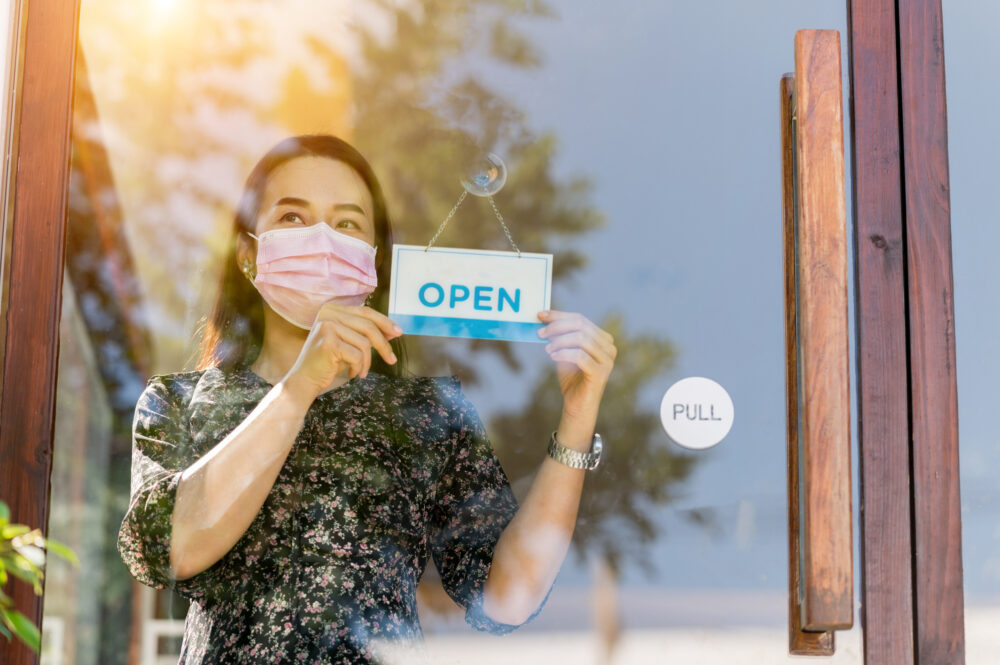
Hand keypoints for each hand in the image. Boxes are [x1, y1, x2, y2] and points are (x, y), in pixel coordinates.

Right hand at [283, 304, 401, 400]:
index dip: (385, 322)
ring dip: (367, 362)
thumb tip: (393, 330)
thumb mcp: (349, 342)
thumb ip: (367, 333)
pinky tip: (351, 373)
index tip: (398, 333)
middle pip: (368, 326)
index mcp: (332, 308)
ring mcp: (327, 326)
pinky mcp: (329, 342)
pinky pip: (357, 355)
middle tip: (392, 359)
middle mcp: (328, 313)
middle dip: (383, 345)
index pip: (365, 312)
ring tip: (361, 371)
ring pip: (364, 343)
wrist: (305, 379)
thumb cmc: (329, 361)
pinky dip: (358, 367)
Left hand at [538, 310, 615, 422]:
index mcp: (603, 339)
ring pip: (581, 338)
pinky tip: (553, 356)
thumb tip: (544, 317)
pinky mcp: (600, 373)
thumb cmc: (572, 379)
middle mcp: (608, 347)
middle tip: (540, 333)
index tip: (541, 315)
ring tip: (547, 349)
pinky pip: (580, 356)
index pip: (580, 319)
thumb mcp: (565, 352)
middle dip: (557, 326)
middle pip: (581, 325)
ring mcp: (607, 360)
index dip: (559, 315)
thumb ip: (560, 336)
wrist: (577, 406)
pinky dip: (564, 353)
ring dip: (559, 341)